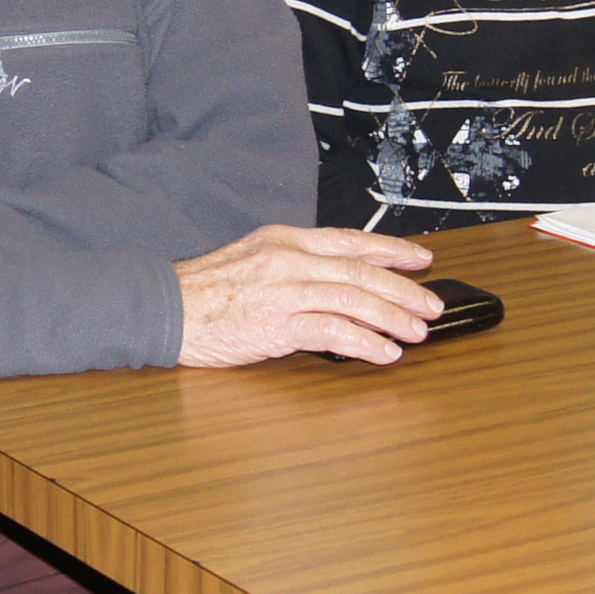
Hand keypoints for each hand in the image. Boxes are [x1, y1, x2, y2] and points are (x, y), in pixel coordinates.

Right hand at [175, 223, 442, 365]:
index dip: (391, 251)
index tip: (420, 259)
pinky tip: (384, 353)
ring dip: (392, 318)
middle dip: (403, 290)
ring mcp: (284, 291)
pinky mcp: (276, 326)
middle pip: (361, 273)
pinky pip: (333, 333)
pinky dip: (364, 343)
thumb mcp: (252, 259)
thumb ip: (293, 263)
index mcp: (284, 240)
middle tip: (431, 305)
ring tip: (416, 332)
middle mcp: (289, 260)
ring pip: (354, 301)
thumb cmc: (204, 292)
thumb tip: (335, 278)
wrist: (163, 309)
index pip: (350, 242)